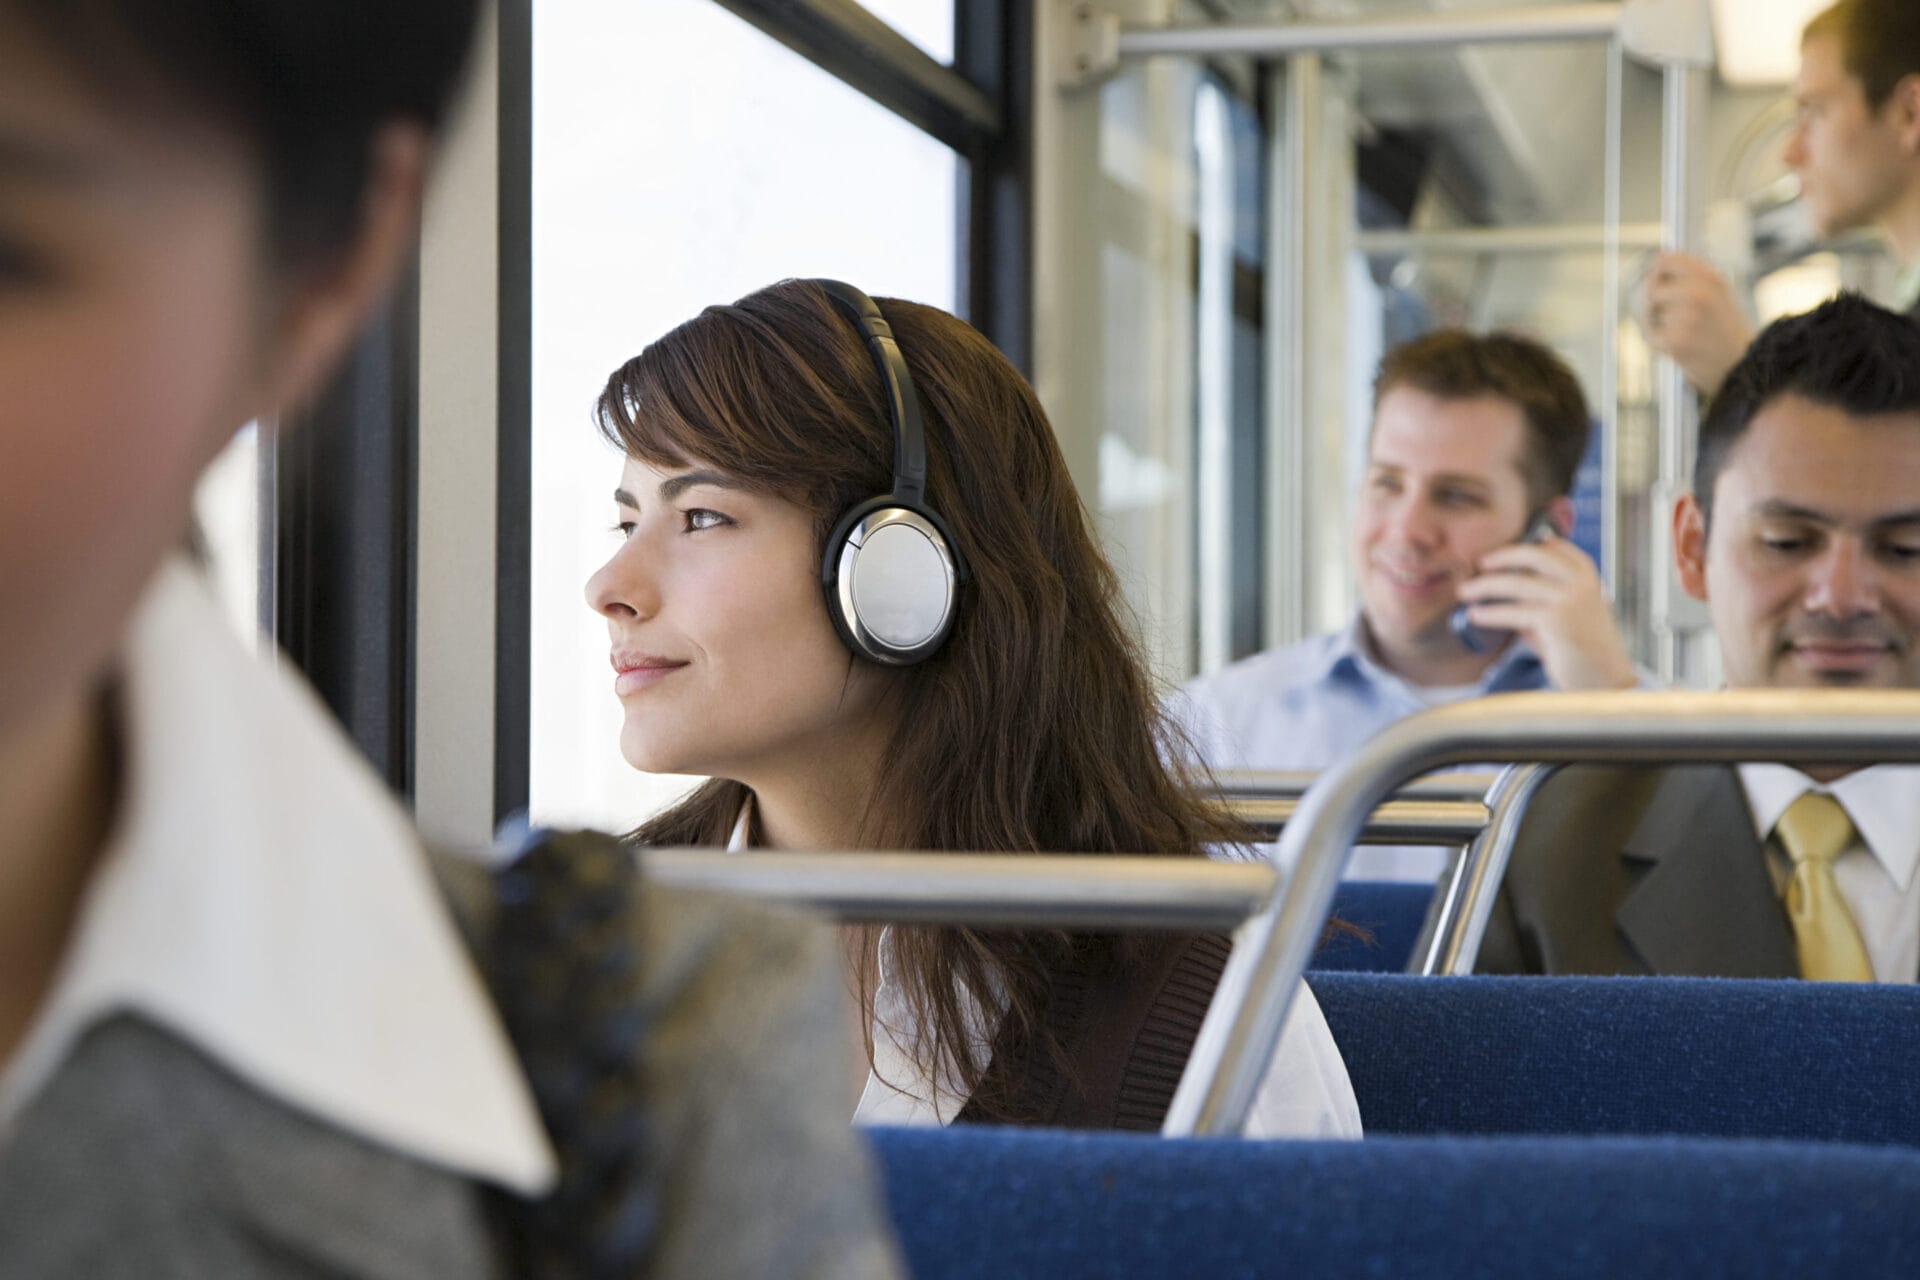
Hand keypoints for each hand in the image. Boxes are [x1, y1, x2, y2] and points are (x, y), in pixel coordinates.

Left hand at [1457, 536, 1636, 690]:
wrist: (1606, 680)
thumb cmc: (1583, 650)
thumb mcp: (1566, 616)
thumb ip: (1541, 600)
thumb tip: (1502, 593)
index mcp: (1588, 578)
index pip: (1558, 549)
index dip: (1531, 545)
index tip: (1507, 550)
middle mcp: (1580, 584)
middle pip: (1535, 555)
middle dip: (1504, 556)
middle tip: (1481, 563)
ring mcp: (1569, 600)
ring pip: (1517, 583)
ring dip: (1485, 586)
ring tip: (1464, 591)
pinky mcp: (1555, 620)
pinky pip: (1513, 611)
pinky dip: (1490, 613)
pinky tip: (1475, 615)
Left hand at [1637, 252, 1752, 396]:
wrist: (1741, 366)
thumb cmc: (1723, 330)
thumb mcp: (1715, 293)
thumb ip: (1688, 275)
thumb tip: (1656, 259)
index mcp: (1709, 277)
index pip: (1663, 260)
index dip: (1657, 274)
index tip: (1662, 285)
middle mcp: (1698, 293)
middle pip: (1650, 288)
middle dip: (1654, 304)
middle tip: (1673, 318)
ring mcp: (1687, 317)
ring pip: (1648, 313)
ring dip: (1657, 325)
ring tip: (1683, 334)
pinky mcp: (1677, 341)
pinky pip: (1650, 335)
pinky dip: (1658, 343)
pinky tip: (1678, 347)